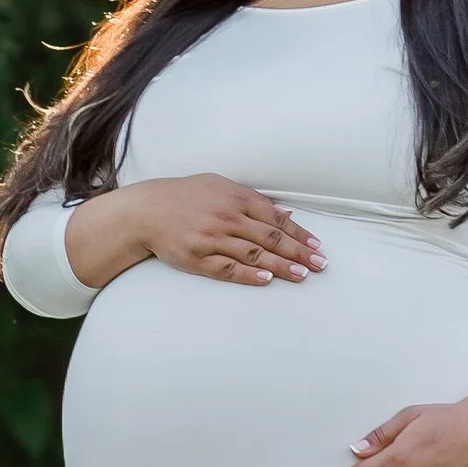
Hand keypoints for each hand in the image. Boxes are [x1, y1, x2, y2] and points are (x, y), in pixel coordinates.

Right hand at [128, 174, 324, 287]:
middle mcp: (227, 217)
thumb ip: (252, 200)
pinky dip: (249, 275)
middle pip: (270, 238)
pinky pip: (228, 269)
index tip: (316, 245)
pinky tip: (268, 280)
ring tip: (303, 274)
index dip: (299, 233)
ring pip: (254, 255)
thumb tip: (285, 214)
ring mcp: (212, 238)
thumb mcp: (220, 187)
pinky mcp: (198, 258)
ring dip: (281, 266)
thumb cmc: (186, 196)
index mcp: (235, 197)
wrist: (147, 210)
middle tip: (320, 264)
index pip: (275, 218)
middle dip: (299, 252)